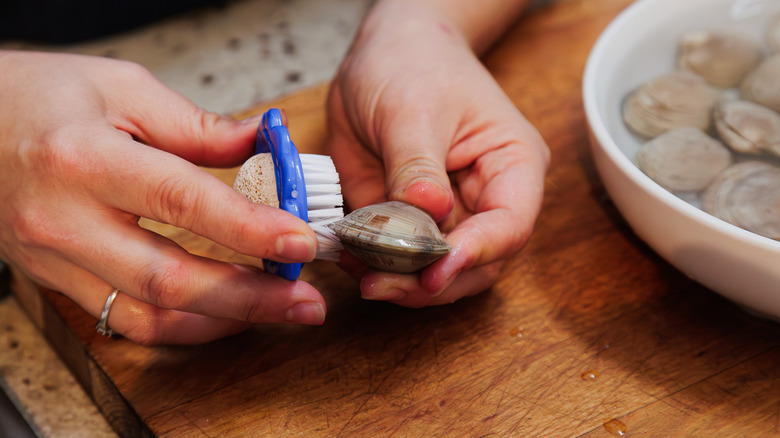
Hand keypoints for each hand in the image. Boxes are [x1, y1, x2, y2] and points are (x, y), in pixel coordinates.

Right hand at [0, 51, 325, 344]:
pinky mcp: (59, 280)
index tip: (301, 241)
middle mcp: (66, 220)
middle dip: (251, 298)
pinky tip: (228, 314)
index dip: (249, 228)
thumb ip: (198, 127)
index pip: (182, 201)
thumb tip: (265, 143)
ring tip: (280, 311)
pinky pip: (127, 321)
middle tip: (307, 301)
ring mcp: (57, 260)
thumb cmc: (37, 98)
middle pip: (169, 280)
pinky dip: (186, 325)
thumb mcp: (121, 88)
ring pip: (149, 316)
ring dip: (225, 321)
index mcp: (85, 159)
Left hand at [326, 1, 549, 306]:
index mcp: (512, 165)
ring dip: (403, 284)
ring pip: (441, 273)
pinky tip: (352, 265)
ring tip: (362, 278)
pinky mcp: (413, 223)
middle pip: (478, 263)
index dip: (474, 254)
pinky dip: (378, 269)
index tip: (432, 271)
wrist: (386, 51)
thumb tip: (429, 213)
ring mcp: (450, 215)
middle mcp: (488, 198)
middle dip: (432, 282)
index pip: (509, 224)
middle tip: (382, 285)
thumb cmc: (413, 63)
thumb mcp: (411, 108)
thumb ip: (417, 164)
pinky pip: (402, 260)